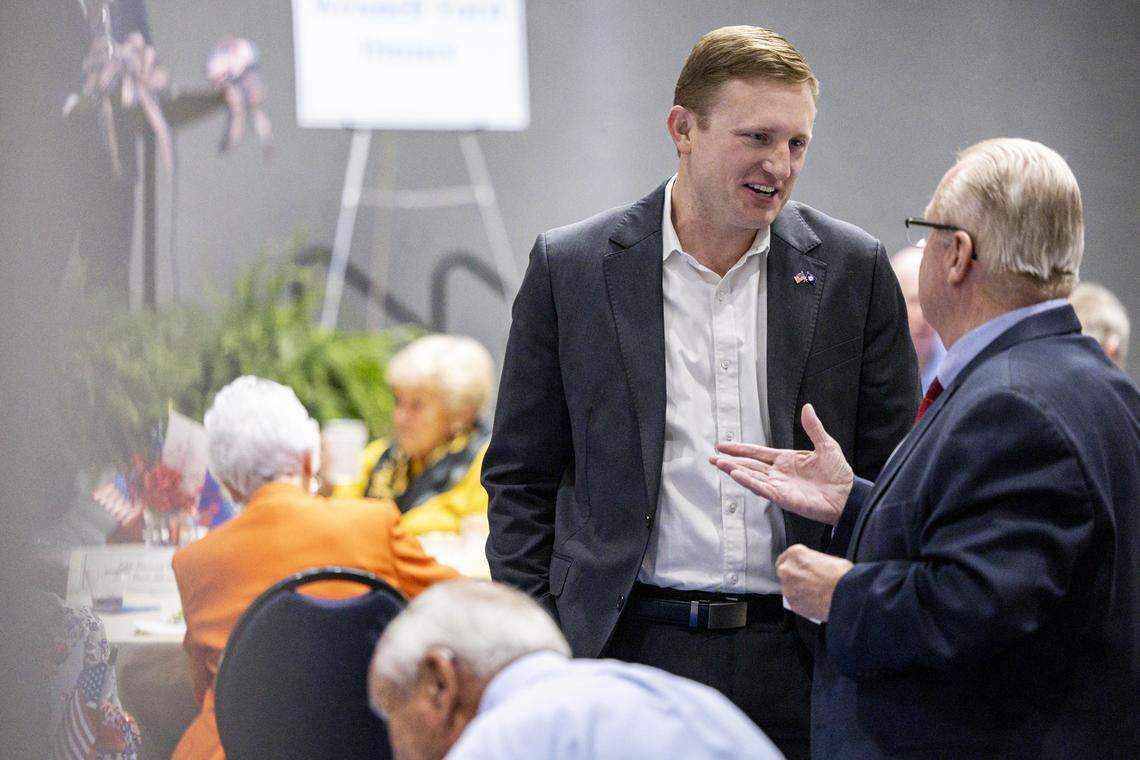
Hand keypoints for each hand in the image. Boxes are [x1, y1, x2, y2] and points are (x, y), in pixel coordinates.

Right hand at [710, 403, 852, 525]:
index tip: (723, 445)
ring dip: (735, 470)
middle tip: (713, 457)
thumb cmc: (839, 473)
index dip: (740, 449)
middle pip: (749, 465)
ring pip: (751, 476)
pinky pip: (762, 489)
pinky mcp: (783, 497)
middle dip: (730, 461)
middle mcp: (779, 473)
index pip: (757, 453)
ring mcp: (779, 486)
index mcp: (786, 459)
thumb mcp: (826, 445)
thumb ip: (813, 427)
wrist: (848, 495)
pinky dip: (748, 482)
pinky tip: (736, 475)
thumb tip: (807, 407)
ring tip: (719, 464)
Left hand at [776, 544, 852, 621]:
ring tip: (815, 592)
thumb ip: (815, 561)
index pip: (787, 557)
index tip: (801, 568)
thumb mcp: (830, 559)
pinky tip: (815, 601)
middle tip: (809, 580)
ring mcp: (788, 588)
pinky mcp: (792, 604)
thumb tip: (816, 566)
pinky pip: (795, 602)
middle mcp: (787, 570)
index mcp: (795, 553)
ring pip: (789, 588)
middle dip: (794, 576)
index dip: (795, 564)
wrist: (846, 597)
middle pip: (785, 572)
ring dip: (798, 590)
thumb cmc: (842, 577)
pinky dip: (802, 602)